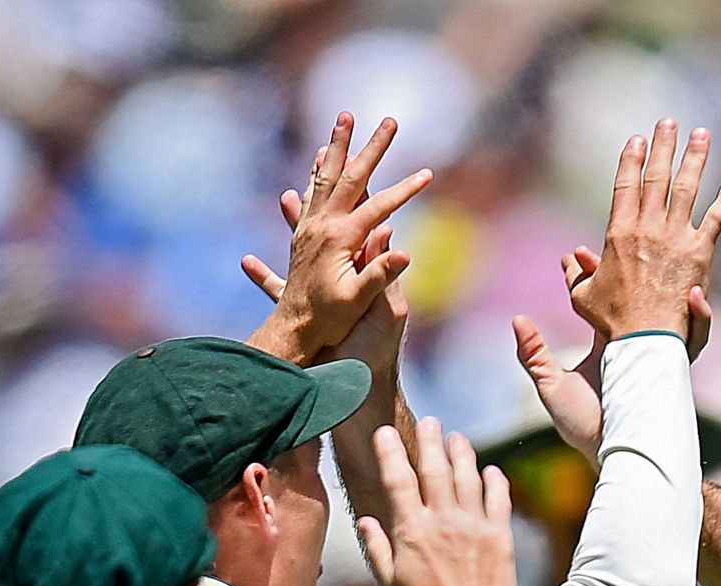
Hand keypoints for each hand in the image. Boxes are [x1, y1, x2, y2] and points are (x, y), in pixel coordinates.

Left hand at [243, 113, 428, 361]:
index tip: (427, 173)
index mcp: (340, 239)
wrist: (292, 329)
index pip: (379, 207)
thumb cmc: (329, 320)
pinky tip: (318, 159)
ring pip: (325, 177)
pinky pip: (312, 194)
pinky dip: (318, 173)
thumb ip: (379, 274)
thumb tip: (405, 251)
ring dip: (337, 147)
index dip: (405, 189)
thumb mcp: (358, 301)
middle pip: (351, 177)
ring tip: (344, 120)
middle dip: (373, 147)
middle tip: (389, 121)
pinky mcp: (303, 234)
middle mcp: (323, 226)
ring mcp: (310, 228)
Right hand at [357, 419, 515, 585]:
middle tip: (430, 421)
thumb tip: (364, 520)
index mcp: (412, 531)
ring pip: (468, 477)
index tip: (385, 432)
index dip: (390, 452)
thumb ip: (377, 548)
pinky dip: (495, 481)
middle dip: (430, 440)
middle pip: (436, 468)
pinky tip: (491, 470)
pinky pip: (499, 499)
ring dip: (462, 452)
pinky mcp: (500, 536)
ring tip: (457, 437)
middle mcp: (443, 521)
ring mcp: (474, 526)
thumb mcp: (390, 583)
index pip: (397, 480)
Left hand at [515, 272, 713, 460]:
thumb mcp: (550, 384)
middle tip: (606, 247)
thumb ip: (534, 353)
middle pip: (635, 295)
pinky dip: (702, 317)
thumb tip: (517, 318)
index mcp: (605, 342)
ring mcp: (658, 353)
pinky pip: (696, 338)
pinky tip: (697, 295)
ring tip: (654, 254)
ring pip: (669, 308)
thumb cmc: (581, 425)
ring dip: (665, 280)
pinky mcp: (676, 365)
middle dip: (624, 267)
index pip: (598, 299)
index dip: (586, 277)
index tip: (573, 253)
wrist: (613, 452)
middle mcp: (634, 343)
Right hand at [568, 119, 720, 341]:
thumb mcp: (583, 297)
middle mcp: (649, 227)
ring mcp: (677, 237)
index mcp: (619, 233)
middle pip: (658, 176)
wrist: (645, 339)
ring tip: (702, 134)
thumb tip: (571, 258)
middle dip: (664, 146)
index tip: (637, 139)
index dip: (632, 158)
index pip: (626, 184)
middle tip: (669, 123)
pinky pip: (718, 217)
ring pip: (688, 187)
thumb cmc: (612, 322)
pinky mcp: (701, 252)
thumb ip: (576, 274)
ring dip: (696, 157)